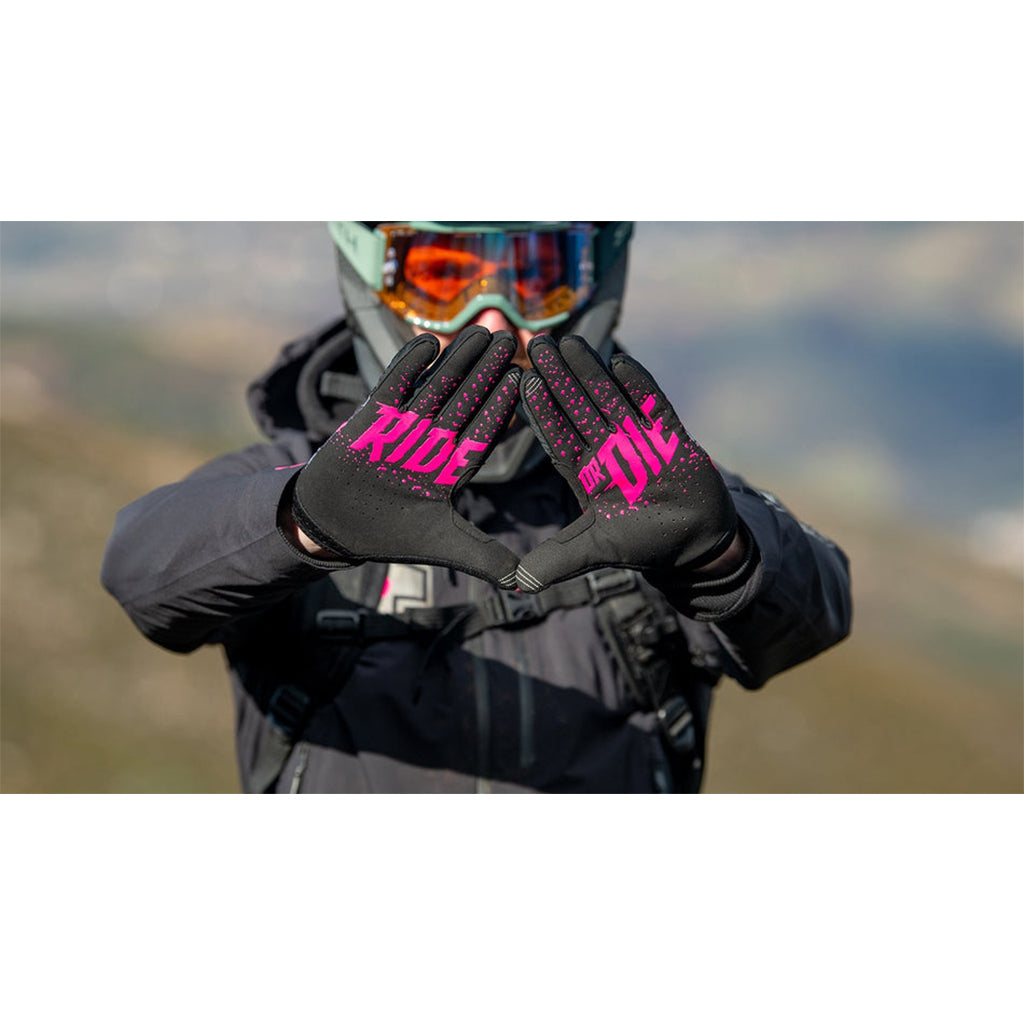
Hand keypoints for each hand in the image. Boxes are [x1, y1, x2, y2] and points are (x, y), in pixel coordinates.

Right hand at [292, 326, 521, 588]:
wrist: (334, 526)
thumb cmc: (388, 536)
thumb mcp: (441, 546)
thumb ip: (484, 557)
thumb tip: (526, 582)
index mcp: (453, 469)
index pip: (483, 432)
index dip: (501, 408)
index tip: (522, 382)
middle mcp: (433, 443)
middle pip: (465, 400)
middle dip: (486, 372)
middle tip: (508, 341)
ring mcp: (404, 427)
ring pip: (435, 387)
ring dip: (456, 361)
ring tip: (479, 333)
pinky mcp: (372, 417)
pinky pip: (393, 386)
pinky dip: (408, 366)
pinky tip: (429, 343)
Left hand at [515, 334, 736, 591]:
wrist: (694, 542)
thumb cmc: (644, 544)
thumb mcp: (596, 551)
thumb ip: (558, 561)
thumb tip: (518, 583)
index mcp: (585, 472)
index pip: (558, 436)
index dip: (542, 411)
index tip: (524, 384)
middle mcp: (607, 451)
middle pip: (579, 407)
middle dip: (559, 378)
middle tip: (539, 346)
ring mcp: (639, 440)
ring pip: (610, 399)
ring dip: (592, 373)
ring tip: (571, 343)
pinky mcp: (671, 437)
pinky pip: (654, 405)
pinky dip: (640, 386)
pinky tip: (622, 361)